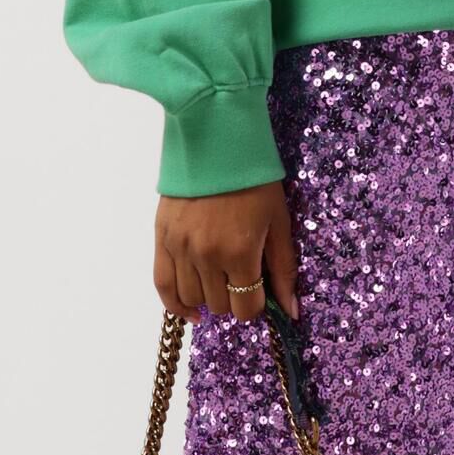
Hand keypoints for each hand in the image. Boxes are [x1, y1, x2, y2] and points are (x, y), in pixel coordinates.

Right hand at [155, 180, 300, 323]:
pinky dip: (175, 304)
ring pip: (191, 298)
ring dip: (208, 298)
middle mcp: (206, 256)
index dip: (255, 306)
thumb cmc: (255, 181)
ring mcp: (180, 248)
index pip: (245, 307)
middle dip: (233, 299)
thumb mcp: (279, 222)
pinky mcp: (161, 238)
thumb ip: (283, 270)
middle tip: (240, 278)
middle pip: (219, 305)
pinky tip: (190, 310)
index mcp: (240, 253)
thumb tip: (291, 311)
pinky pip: (162, 285)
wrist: (216, 143)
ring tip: (218, 283)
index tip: (259, 292)